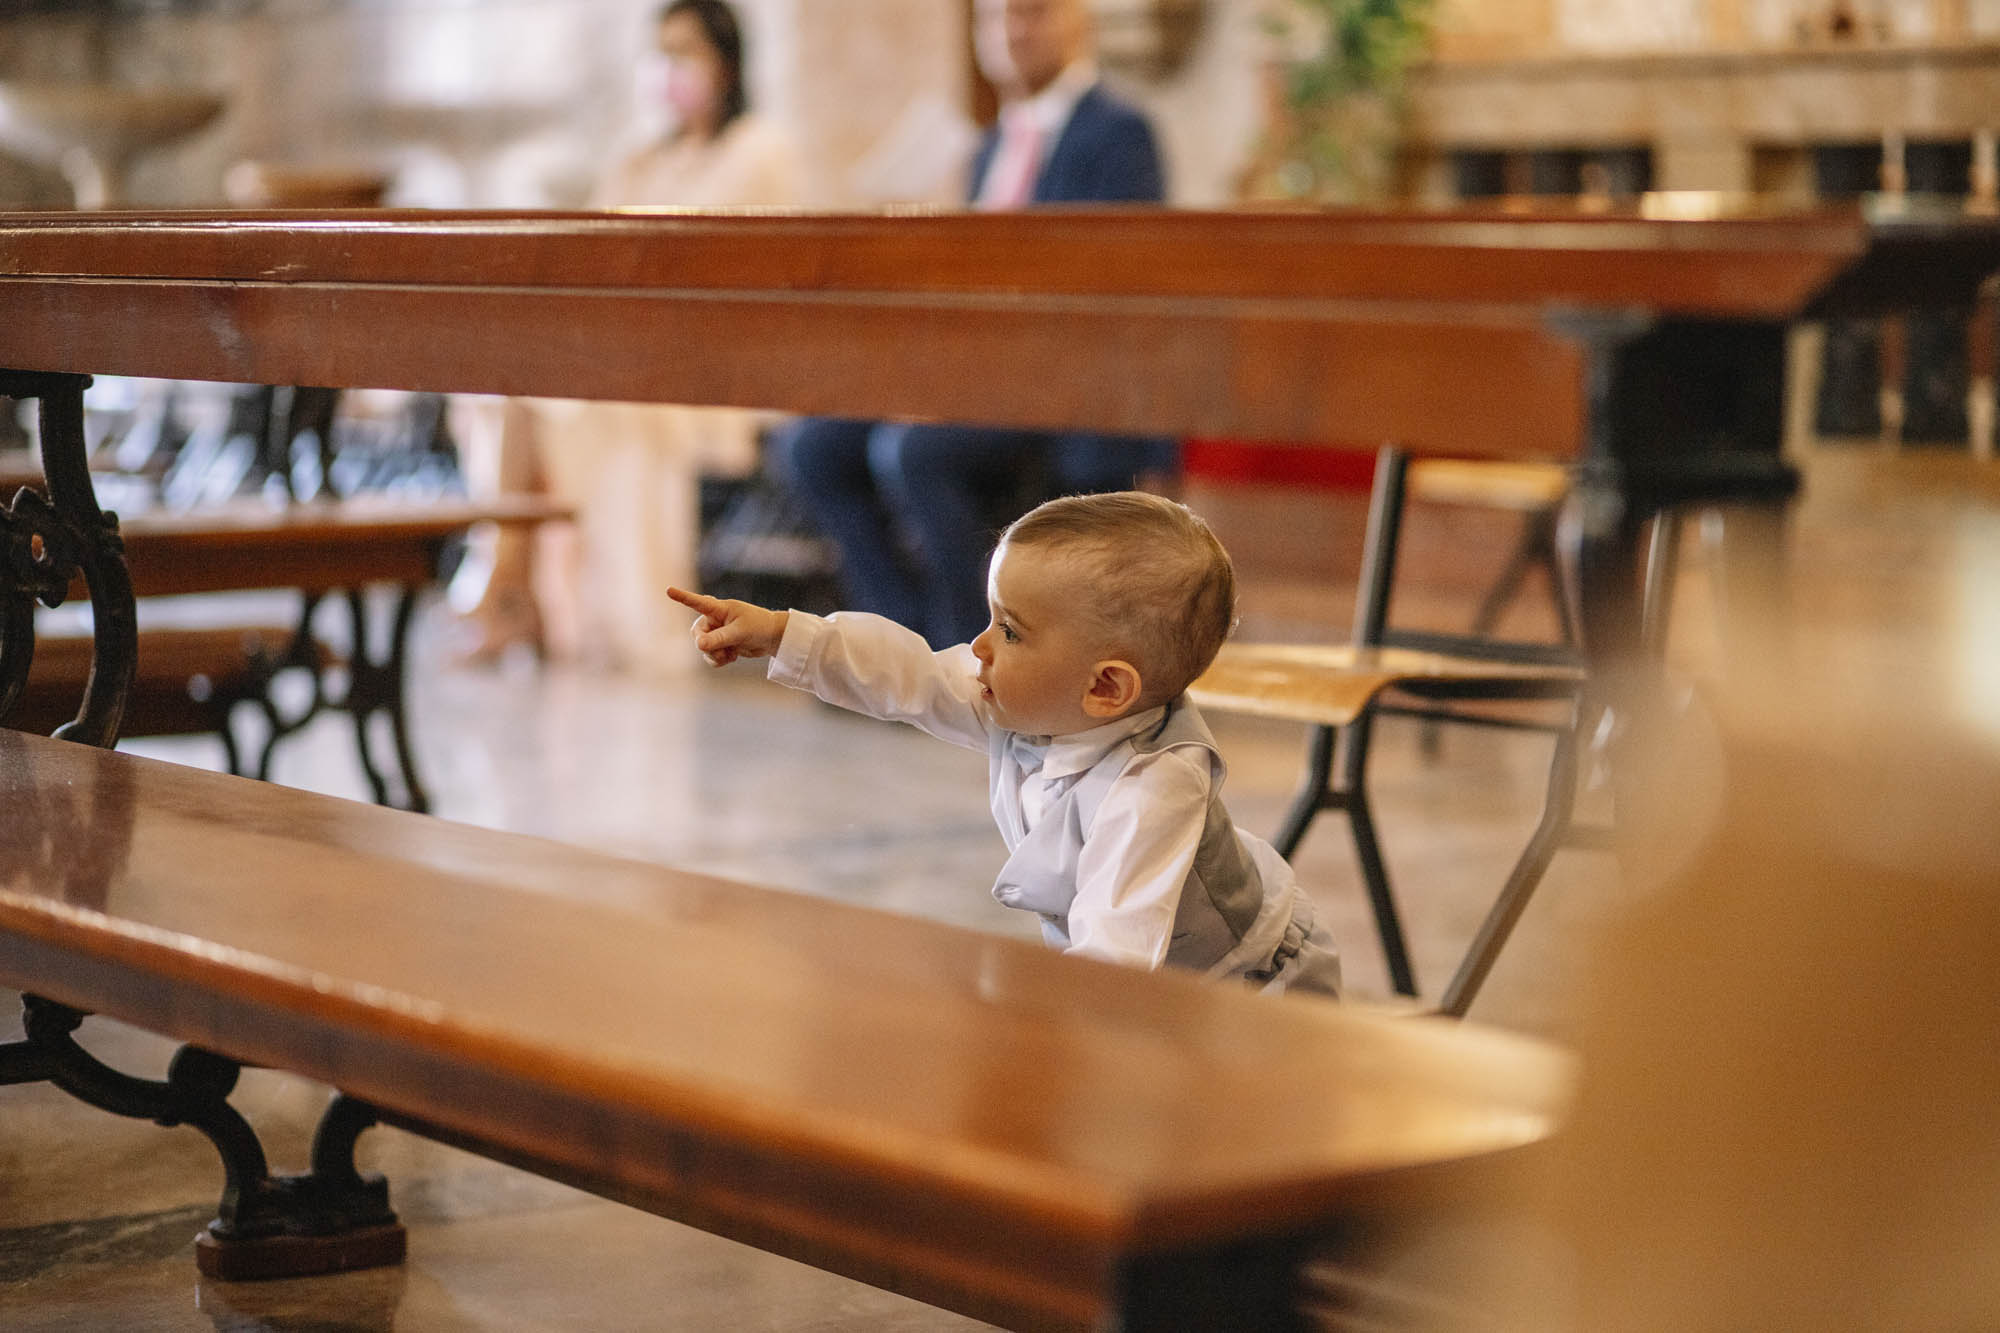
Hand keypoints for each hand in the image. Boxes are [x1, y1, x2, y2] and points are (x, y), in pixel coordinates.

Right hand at [667, 587, 788, 666]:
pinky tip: (732, 657)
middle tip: (723, 651)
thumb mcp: (740, 633)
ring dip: (715, 655)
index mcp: (719, 608)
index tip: (669, 590)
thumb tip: (699, 645)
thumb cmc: (759, 627)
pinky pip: (709, 656)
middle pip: (697, 634)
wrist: (772, 638)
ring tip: (731, 654)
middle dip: (708, 646)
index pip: (698, 603)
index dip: (682, 597)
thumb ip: (719, 639)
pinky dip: (718, 660)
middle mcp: (714, 619)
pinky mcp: (720, 644)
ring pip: (703, 648)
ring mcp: (716, 632)